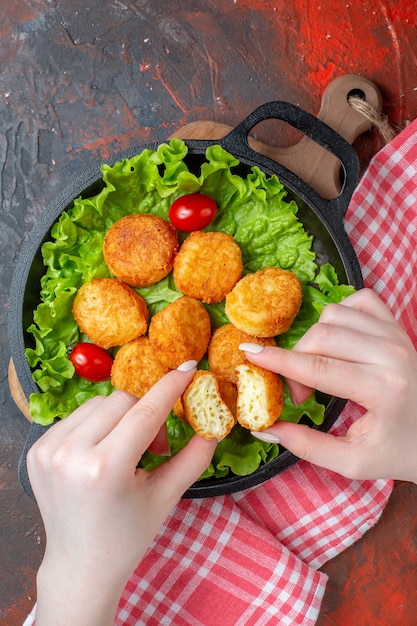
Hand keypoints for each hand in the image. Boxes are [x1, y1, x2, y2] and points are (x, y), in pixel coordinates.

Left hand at [27, 362, 216, 625]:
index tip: (189, 368)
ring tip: (128, 450)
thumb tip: (216, 421)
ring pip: (99, 403)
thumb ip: (195, 456)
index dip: (170, 386)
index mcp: (105, 469)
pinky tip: (104, 452)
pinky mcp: (36, 450)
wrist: (81, 565)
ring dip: (121, 417)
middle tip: (156, 445)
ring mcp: (48, 450)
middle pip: (122, 400)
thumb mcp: (167, 496)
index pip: (145, 411)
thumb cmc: (128, 535)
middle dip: (147, 412)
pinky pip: (77, 416)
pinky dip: (97, 425)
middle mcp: (71, 454)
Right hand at [243, 289, 416, 483]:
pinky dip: (339, 316)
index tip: (248, 354)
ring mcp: (397, 335)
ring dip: (315, 340)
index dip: (277, 361)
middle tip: (301, 394)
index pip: (318, 368)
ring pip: (334, 315)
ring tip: (322, 369)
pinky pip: (357, 300)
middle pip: (320, 337)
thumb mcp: (353, 462)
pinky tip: (339, 342)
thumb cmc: (399, 451)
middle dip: (296, 362)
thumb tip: (263, 428)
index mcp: (383, 390)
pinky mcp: (397, 325)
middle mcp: (392, 355)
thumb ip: (307, 446)